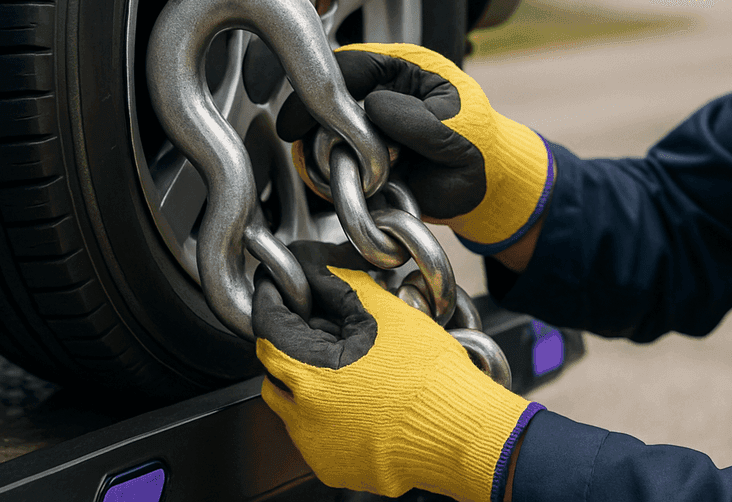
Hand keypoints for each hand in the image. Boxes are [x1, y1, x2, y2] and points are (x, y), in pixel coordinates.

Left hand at [253, 240, 541, 501]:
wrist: (462, 430)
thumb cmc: (430, 375)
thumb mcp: (384, 313)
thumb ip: (340, 284)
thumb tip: (314, 264)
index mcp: (309, 375)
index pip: (268, 330)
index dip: (274, 304)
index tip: (284, 292)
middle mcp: (303, 418)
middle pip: (276, 369)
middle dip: (290, 344)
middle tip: (319, 326)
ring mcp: (318, 447)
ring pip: (293, 405)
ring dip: (308, 381)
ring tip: (346, 363)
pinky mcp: (335, 467)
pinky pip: (316, 434)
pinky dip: (328, 414)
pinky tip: (360, 398)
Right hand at [276, 43, 554, 253]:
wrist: (484, 190)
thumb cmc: (479, 149)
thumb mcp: (459, 133)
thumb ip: (420, 121)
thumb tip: (374, 106)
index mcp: (404, 69)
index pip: (351, 64)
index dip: (321, 86)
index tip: (302, 114)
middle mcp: (378, 92)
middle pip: (325, 96)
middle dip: (315, 122)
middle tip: (312, 146)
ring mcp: (365, 125)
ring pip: (320, 130)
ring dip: (322, 152)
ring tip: (347, 172)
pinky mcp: (358, 156)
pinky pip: (328, 162)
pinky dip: (328, 176)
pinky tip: (347, 186)